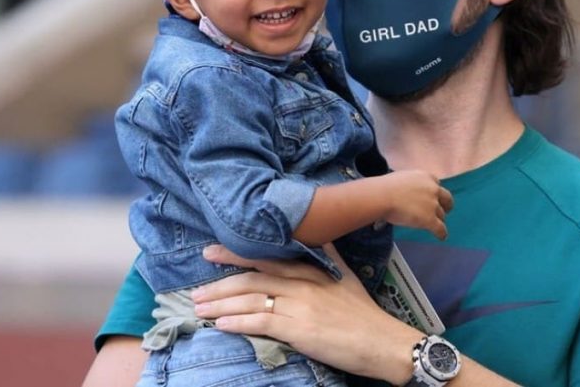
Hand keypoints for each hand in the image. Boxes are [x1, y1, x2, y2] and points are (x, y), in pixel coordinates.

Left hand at [193, 244, 423, 384]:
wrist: (384, 342)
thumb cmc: (365, 314)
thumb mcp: (347, 277)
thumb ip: (329, 257)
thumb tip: (321, 237)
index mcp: (313, 269)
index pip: (268, 257)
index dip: (236, 254)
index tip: (211, 252)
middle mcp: (304, 282)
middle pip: (253, 277)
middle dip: (220, 282)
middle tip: (195, 289)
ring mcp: (301, 305)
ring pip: (252, 299)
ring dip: (221, 304)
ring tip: (200, 308)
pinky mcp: (300, 329)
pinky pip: (261, 322)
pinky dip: (238, 323)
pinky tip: (221, 325)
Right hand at [380, 170, 453, 239]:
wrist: (383, 196)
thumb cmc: (386, 187)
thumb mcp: (403, 178)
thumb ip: (412, 184)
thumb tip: (408, 192)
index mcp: (426, 177)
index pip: (436, 184)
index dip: (435, 192)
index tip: (433, 197)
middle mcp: (433, 189)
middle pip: (446, 198)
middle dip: (446, 205)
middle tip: (444, 210)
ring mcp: (433, 205)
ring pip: (441, 215)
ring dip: (438, 219)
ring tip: (435, 226)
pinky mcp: (430, 219)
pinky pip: (440, 229)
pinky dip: (441, 233)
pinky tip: (441, 237)